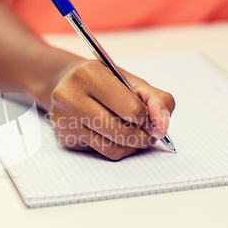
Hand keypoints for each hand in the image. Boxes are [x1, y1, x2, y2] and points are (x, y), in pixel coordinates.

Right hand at [46, 60, 175, 159]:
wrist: (66, 83)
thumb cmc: (103, 81)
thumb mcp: (131, 81)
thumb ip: (156, 99)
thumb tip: (162, 126)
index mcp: (90, 74)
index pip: (131, 109)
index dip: (146, 116)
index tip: (145, 114)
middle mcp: (71, 96)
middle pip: (122, 132)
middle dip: (142, 136)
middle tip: (147, 132)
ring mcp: (64, 119)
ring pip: (113, 148)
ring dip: (131, 146)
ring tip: (134, 134)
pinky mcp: (64, 137)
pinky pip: (102, 153)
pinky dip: (117, 148)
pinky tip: (115, 137)